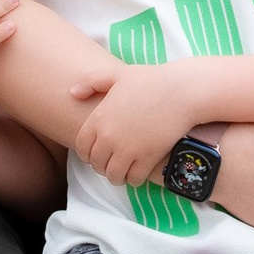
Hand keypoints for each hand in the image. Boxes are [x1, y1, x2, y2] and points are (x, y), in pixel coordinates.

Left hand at [65, 62, 198, 185]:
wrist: (181, 90)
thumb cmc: (151, 80)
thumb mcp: (117, 74)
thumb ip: (92, 81)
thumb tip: (72, 93)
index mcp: (99, 118)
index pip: (82, 148)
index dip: (88, 154)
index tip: (98, 155)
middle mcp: (109, 136)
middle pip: (97, 164)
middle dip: (103, 167)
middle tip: (113, 164)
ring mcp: (127, 149)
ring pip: (113, 176)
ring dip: (118, 176)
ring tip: (124, 172)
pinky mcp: (146, 158)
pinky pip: (133, 179)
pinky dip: (134, 179)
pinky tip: (139, 172)